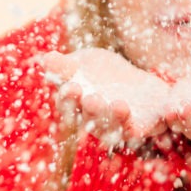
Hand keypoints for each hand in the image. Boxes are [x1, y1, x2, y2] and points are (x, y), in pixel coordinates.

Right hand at [39, 48, 170, 146]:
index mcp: (77, 104)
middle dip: (90, 110)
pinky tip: (143, 110)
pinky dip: (135, 124)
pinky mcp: (137, 128)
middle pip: (89, 119)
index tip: (72, 86)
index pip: (68, 104)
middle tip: (92, 98)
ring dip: (114, 118)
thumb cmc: (104, 73)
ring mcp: (115, 126)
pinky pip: (134, 131)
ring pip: (112, 129)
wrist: (139, 86)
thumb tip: (47, 58)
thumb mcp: (87, 62)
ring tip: (118, 105)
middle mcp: (93, 120)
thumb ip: (67, 65)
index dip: (68, 98)